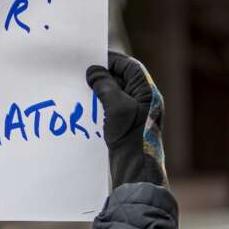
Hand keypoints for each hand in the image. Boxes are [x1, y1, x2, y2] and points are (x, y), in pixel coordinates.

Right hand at [85, 51, 167, 187]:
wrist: (136, 169)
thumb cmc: (130, 137)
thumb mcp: (116, 107)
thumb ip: (105, 86)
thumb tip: (93, 72)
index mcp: (147, 91)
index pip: (130, 66)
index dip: (112, 60)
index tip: (92, 58)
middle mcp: (143, 99)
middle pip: (122, 78)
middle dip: (103, 75)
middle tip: (82, 73)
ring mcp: (135, 113)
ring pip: (115, 93)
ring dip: (99, 90)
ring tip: (81, 89)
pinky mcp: (126, 125)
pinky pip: (112, 107)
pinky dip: (99, 104)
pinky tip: (86, 107)